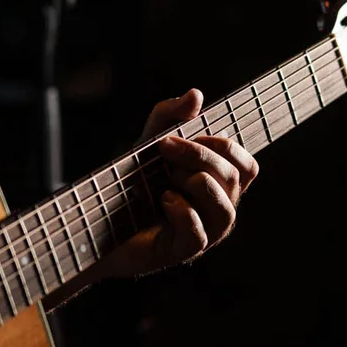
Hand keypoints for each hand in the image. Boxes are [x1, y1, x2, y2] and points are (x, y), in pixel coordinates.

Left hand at [97, 89, 259, 277]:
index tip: (188, 136)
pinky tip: (162, 202)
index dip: (224, 146)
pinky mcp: (184, 251)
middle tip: (163, 149)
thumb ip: (171, 115)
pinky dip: (179, 210)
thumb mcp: (151, 140)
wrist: (99, 217)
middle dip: (196, 155)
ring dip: (191, 184)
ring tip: (166, 182)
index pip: (247, 165)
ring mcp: (207, 233)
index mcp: (221, 185)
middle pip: (233, 177)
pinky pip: (197, 231)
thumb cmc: (133, 180)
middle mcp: (220, 209)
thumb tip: (196, 95)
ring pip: (224, 208)